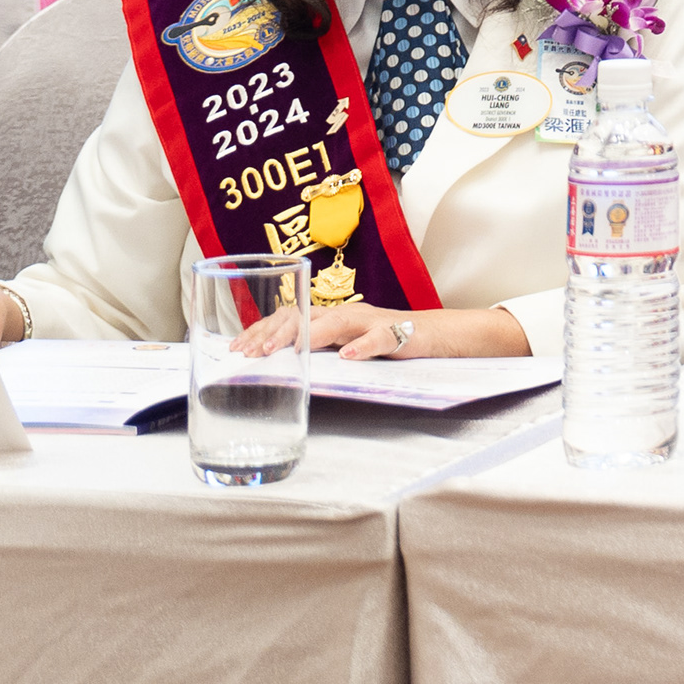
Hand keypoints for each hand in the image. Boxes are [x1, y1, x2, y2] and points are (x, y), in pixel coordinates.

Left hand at [235, 300, 531, 361]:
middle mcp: (349, 314)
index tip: (237, 348)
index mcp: (333, 317)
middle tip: (252, 354)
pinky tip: (348, 356)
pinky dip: (364, 346)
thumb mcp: (349, 346)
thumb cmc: (392, 344)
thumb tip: (276, 370)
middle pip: (303, 313)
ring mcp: (374, 322)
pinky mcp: (402, 334)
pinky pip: (382, 338)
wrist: (445, 335)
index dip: (261, 329)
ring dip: (307, 336)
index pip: (289, 314)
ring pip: (335, 321)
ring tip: (286, 353)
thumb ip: (320, 350)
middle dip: (274, 333)